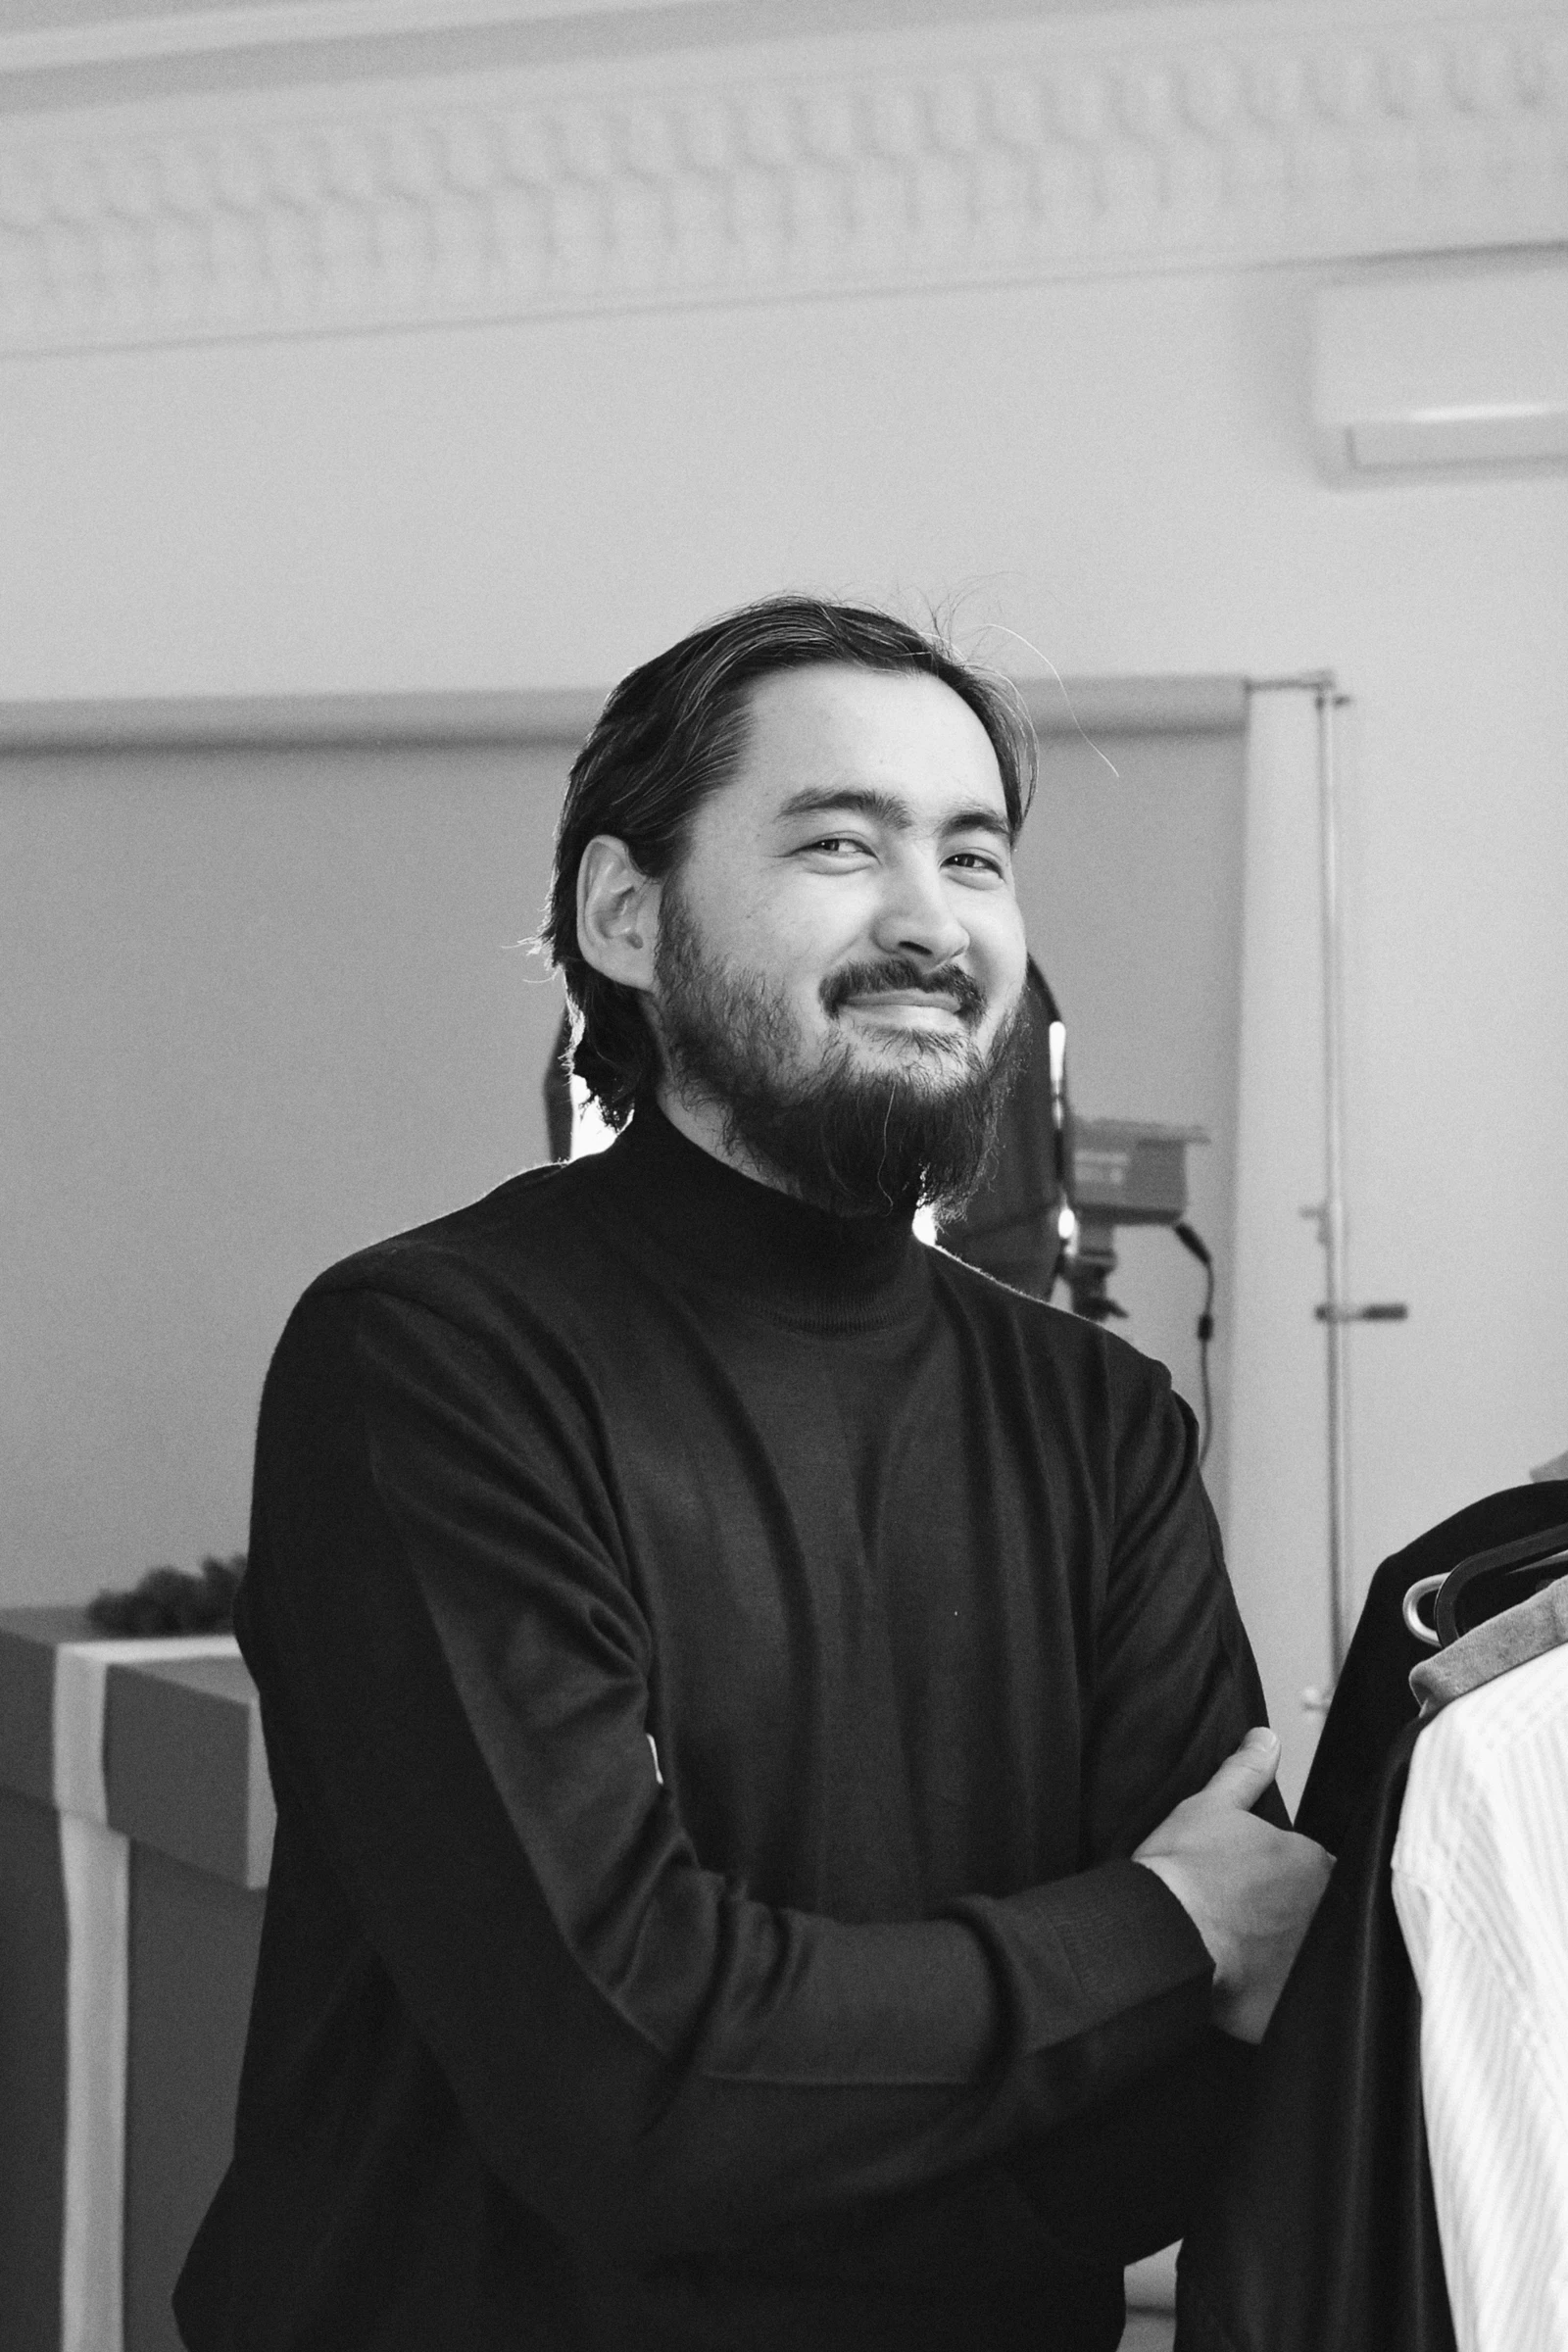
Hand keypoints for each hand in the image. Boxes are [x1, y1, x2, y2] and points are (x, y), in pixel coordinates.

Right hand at [1133, 1728, 1332, 2043]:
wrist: (1159, 1933)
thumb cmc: (1183, 1869)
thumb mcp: (1210, 1808)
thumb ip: (1245, 1772)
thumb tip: (1266, 1737)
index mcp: (1315, 1863)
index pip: (1329, 1875)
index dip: (1302, 1885)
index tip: (1270, 1893)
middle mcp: (1328, 1913)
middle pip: (1331, 1918)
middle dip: (1305, 1922)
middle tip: (1258, 1929)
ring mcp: (1317, 1964)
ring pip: (1320, 1960)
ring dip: (1298, 1960)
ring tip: (1255, 1963)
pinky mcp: (1297, 2008)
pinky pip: (1304, 2006)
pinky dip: (1286, 2001)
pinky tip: (1256, 1995)